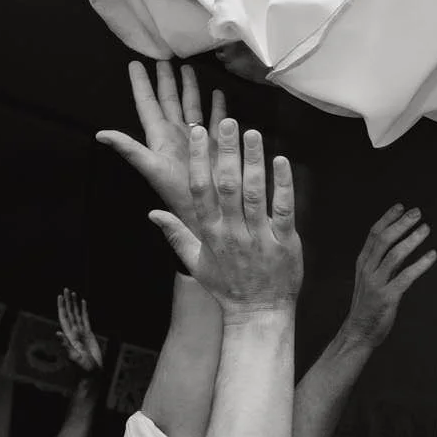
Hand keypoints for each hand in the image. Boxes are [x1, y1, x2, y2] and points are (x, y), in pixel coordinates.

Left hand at [54, 290, 105, 375]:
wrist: (92, 373)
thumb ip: (66, 345)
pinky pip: (85, 319)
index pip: (64, 318)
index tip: (60, 296)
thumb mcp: (73, 356)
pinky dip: (84, 310)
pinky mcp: (88, 334)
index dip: (62, 307)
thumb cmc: (83, 368)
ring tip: (73, 293)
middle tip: (66, 289)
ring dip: (74, 304)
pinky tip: (83, 303)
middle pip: (69, 313)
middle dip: (67, 301)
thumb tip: (58, 333)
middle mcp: (73, 332)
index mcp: (69, 336)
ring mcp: (80, 332)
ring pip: (76, 314)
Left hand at [97, 62, 224, 266]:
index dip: (140, 85)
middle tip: (163, 58)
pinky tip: (217, 93)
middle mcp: (177, 135)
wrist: (209, 213)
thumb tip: (100, 133)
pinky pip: (215, 120)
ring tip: (188, 69)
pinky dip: (216, 106)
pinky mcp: (216, 145)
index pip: (147, 104)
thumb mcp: (151, 169)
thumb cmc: (179, 193)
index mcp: (159, 137)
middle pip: (169, 101)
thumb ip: (129, 149)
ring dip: (189, 88)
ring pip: (191, 106)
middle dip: (165, 80)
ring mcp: (197, 139)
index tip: (135, 63)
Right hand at [148, 120, 302, 314]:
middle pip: (227, 186)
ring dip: (253, 161)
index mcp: (210, 234)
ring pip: (254, 194)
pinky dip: (282, 185)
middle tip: (227, 123)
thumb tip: (152, 213)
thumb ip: (175, 235)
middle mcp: (232, 232)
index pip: (200, 191)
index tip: (198, 134)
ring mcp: (259, 237)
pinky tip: (281, 161)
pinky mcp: (284, 242)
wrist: (258, 313)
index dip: (198, 161)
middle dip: (226, 152)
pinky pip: (283, 209)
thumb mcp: (195, 263)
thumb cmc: (227, 287)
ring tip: (253, 133)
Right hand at [342, 204, 436, 348]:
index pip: (373, 234)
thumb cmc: (368, 304)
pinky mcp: (388, 297)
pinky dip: (420, 264)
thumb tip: (400, 242)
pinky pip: (406, 277)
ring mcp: (377, 283)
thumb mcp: (370, 278)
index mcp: (363, 263)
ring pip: (395, 255)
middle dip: (401, 224)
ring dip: (412, 240)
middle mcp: (368, 270)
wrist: (358, 332)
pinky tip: (432, 255)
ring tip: (426, 229)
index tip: (401, 206)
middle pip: (384, 240)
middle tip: (417, 212)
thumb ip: (382, 261)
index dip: (387, 218)